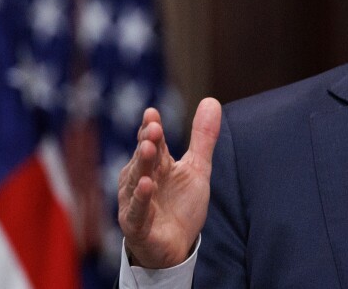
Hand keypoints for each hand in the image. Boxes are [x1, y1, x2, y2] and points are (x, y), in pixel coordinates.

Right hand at [117, 97, 221, 268]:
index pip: (153, 143)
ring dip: (142, 165)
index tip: (152, 113)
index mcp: (157, 165)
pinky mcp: (137, 225)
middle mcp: (141, 179)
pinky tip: (145, 185)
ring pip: (136, 181)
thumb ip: (203, 138)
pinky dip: (140, 199)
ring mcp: (136, 202)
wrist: (177, 246)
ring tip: (148, 149)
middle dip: (147, 142)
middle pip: (144, 158)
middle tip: (153, 127)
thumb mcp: (197, 168)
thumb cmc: (181, 205)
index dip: (151, 128)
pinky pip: (137, 211)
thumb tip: (212, 100)